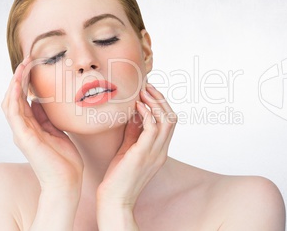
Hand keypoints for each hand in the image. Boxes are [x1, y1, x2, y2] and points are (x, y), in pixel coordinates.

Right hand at [1, 56, 83, 192]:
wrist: (67, 181)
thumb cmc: (64, 160)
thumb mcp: (57, 132)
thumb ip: (46, 118)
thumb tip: (39, 101)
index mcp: (31, 127)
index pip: (23, 100)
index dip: (25, 82)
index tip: (32, 66)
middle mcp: (23, 129)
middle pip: (14, 98)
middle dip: (18, 78)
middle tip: (26, 60)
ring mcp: (22, 133)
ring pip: (11, 102)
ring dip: (15, 83)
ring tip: (22, 66)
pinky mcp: (25, 138)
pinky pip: (15, 113)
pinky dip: (15, 97)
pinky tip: (20, 83)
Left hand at [97, 83, 176, 208]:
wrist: (114, 200)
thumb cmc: (118, 177)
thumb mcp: (128, 150)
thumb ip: (134, 133)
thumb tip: (134, 114)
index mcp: (160, 150)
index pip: (169, 122)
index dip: (161, 105)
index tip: (149, 92)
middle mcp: (161, 151)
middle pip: (172, 118)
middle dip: (161, 100)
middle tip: (148, 87)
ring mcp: (155, 153)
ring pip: (167, 120)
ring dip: (155, 103)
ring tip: (143, 92)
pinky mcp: (143, 154)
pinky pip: (153, 128)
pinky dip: (147, 113)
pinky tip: (137, 106)